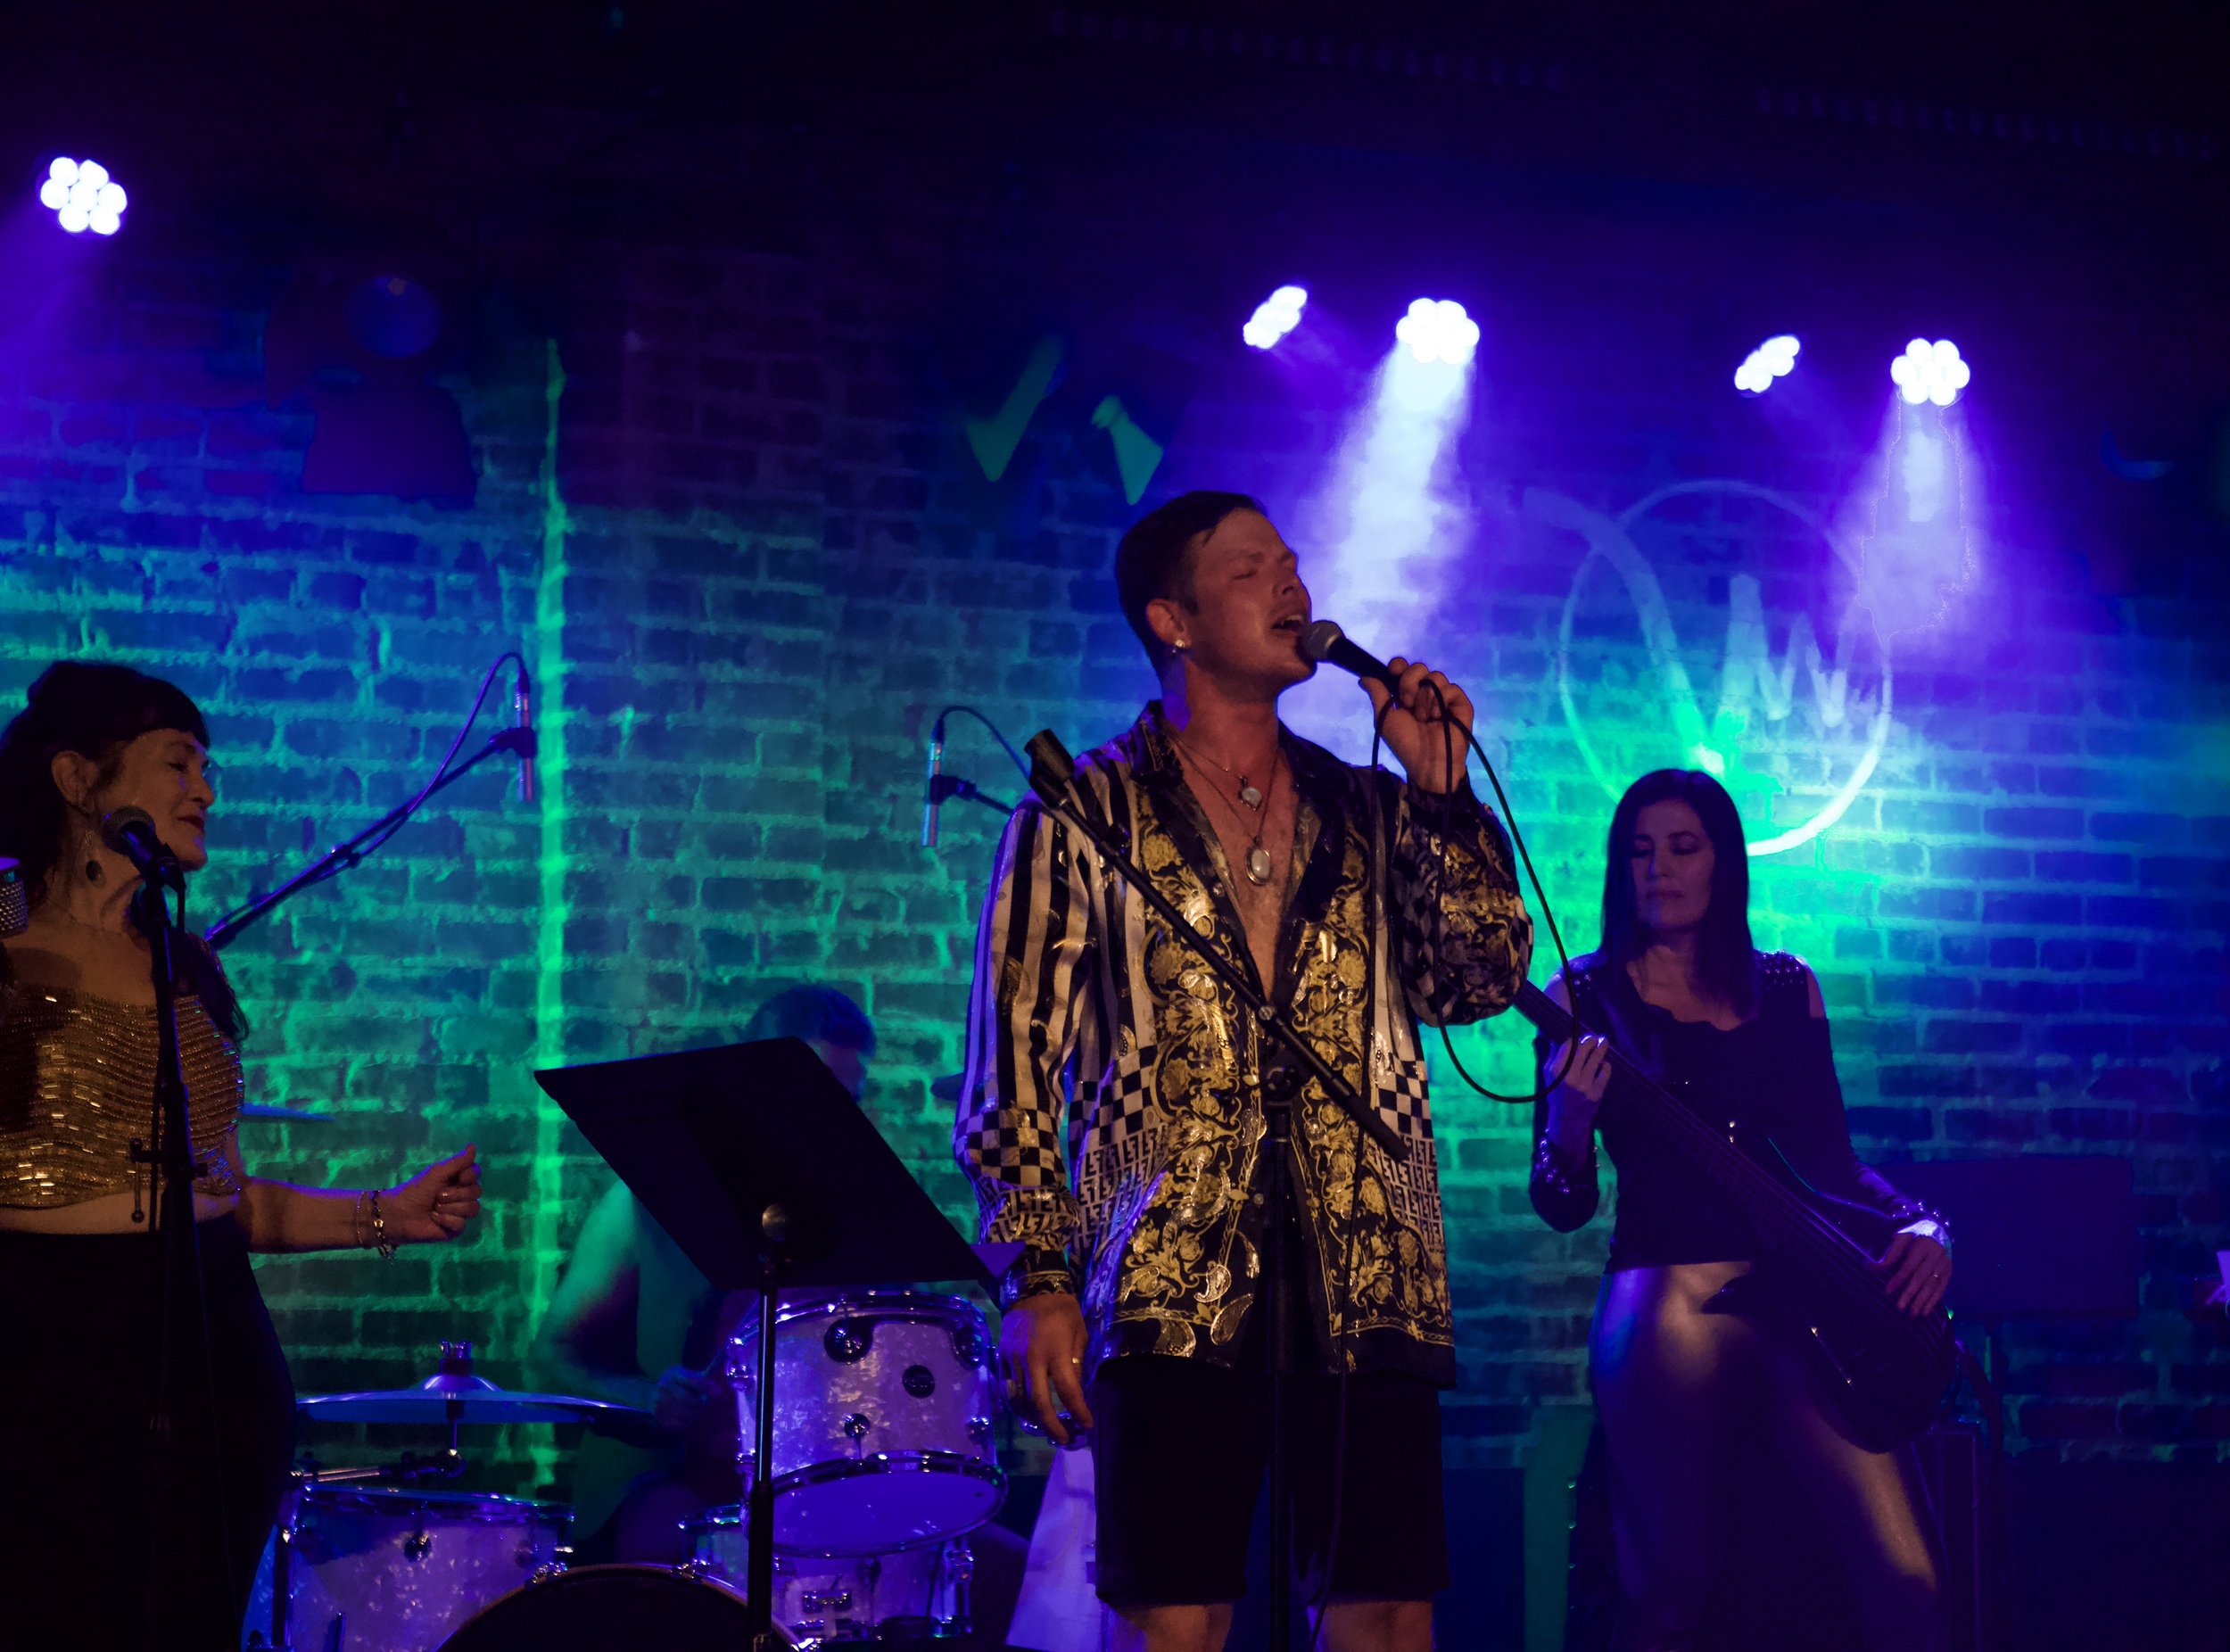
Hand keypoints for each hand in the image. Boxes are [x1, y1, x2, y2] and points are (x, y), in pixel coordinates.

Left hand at [382, 1146, 482, 1244]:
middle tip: (438, 1196)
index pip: (476, 1174)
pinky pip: (462, 1224)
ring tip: (434, 1208)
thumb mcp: (437, 1173)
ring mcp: (460, 1212)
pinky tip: (434, 1219)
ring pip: (473, 1208)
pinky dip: (445, 1220)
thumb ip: (458, 1161)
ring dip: (450, 1208)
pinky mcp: (455, 1229)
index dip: (470, 1176)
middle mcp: (461, 1195)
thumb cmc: (415, 1191)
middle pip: (477, 1192)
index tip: (459, 1177)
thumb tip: (473, 1145)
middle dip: (456, 1194)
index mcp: (457, 1180)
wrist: (399, 1214)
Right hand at [649, 1364, 719, 1432]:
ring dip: (697, 1412)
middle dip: (702, 1402)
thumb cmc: (674, 1383)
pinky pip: (682, 1423)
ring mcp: (660, 1405)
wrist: (649, 1395)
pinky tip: (686, 1414)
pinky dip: (688, 1420)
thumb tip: (720, 1381)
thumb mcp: (684, 1374)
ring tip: (695, 1407)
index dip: (706, 1387)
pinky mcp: (660, 1419)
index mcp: (672, 1375)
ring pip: (689, 1414)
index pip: (692, 1381)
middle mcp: (663, 1389)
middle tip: (704, 1400)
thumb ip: (700, 1378)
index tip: (718, 1391)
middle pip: (691, 1400)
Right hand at [998, 1292, 1093, 1446]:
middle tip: (1064, 1439)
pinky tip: (1027, 1411)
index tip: (1087, 1425)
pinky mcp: (1002, 1358)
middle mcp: (1032, 1360)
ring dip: (1034, 1419)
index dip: (1078, 1411)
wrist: (1032, 1288)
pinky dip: (1017, 1404)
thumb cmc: (1062, 1310)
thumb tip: (1074, 1391)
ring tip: (1048, 1427)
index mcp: (1055, 1352)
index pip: (1068, 1391)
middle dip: (1052, 1426)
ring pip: (1020, 1400)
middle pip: (1039, 1403)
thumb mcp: (1079, 1332)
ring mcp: (1013, 1360)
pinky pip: (1007, 1388)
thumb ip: (1076, 1363)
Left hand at [1361, 658, 1473, 793]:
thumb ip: (1377, 694)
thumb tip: (1362, 677)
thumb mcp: (1385, 718)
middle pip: (1419, 667)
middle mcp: (1425, 692)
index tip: (1394, 673)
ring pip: (1436, 675)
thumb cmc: (1405, 743)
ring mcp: (1443, 696)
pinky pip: (1451, 687)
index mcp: (1406, 693)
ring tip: (1424, 718)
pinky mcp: (1460, 703)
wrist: (1428, 761)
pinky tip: (1439, 717)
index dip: (1399, 666)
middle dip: (1409, 683)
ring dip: (1425, 698)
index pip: (1404, 667)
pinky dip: (1442, 701)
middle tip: (1407, 704)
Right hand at [1544, 1035, 1612, 1148]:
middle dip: (1591, 1040)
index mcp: (1556, 1070)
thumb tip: (1554, 1039)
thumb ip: (1551, 1057)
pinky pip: (1605, 1072)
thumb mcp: (1547, 1076)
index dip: (1575, 1038)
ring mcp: (1585, 1084)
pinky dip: (1605, 1066)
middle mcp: (1570, 1076)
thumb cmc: (1555, 1095)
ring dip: (1602, 1047)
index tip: (1579, 1037)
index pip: (1569, 1046)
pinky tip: (1604, 1064)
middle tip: (1594, 1037)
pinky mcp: (1597, 1091)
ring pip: (1597, 1058)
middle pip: (1584, 1049)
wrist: (1567, 1120)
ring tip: (1604, 1042)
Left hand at [1877, 1225, 1951, 1315]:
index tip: (1887, 1291)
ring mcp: (1944, 1264)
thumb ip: (1891, 1253)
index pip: (1909, 1265)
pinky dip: (1933, 1301)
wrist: (1936, 1229)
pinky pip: (1941, 1288)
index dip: (1898, 1279)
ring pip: (1932, 1285)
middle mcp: (1936, 1255)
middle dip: (1910, 1293)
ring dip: (1922, 1301)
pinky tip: (1926, 1311)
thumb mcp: (1901, 1237)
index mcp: (1922, 1246)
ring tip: (1913, 1313)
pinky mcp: (1949, 1272)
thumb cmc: (1913, 1235)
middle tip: (1899, 1308)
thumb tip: (1874, 1268)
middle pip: (1921, 1277)